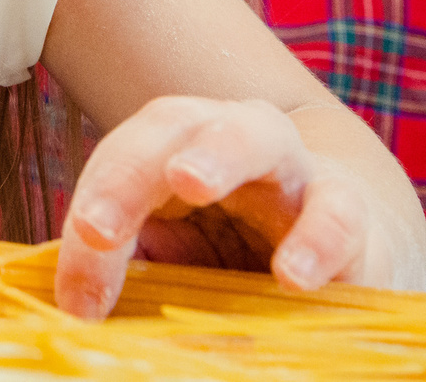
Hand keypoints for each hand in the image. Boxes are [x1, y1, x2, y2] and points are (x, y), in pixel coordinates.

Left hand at [56, 95, 373, 318]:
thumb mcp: (176, 253)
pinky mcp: (350, 212)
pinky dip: (315, 239)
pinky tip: (292, 275)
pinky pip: (335, 212)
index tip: (75, 273)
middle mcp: (228, 138)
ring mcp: (293, 167)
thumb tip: (75, 300)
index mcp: (173, 146)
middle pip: (171, 125)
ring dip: (218, 152)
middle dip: (130, 170)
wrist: (347, 241)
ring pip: (256, 134)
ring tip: (188, 181)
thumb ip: (132, 262)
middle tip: (95, 224)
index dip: (93, 201)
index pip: (122, 154)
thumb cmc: (242, 246)